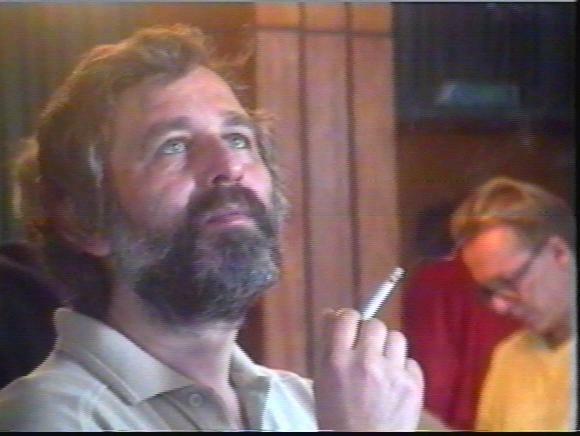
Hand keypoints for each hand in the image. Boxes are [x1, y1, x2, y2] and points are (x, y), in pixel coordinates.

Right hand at [313, 308, 423, 430]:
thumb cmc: (337, 414)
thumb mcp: (322, 379)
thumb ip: (327, 344)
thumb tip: (332, 313)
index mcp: (337, 360)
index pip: (348, 317)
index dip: (350, 319)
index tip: (351, 326)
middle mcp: (365, 362)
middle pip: (375, 324)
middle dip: (370, 333)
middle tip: (367, 348)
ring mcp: (392, 374)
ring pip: (397, 337)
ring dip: (389, 348)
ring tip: (382, 365)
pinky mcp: (413, 386)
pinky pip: (411, 362)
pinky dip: (403, 370)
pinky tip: (393, 383)